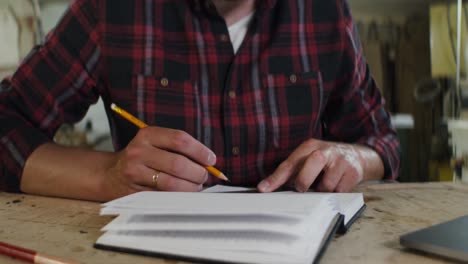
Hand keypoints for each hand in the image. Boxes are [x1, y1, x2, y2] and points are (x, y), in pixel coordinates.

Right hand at [102, 127, 215, 197]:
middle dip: (198, 172)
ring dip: (190, 187)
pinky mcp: (134, 191)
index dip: (200, 151)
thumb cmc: (143, 157)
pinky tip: (184, 194)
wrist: (111, 174)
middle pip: (178, 163)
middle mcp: (139, 151)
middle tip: (204, 176)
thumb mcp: (156, 143)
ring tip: (196, 186)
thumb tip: (208, 162)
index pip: (180, 140)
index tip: (211, 159)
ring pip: (172, 183)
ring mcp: (135, 172)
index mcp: (148, 135)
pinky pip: (163, 196)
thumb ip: (179, 148)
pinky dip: (179, 197)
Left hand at [257, 138, 382, 192]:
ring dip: (321, 190)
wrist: (356, 155)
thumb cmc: (325, 160)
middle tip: (302, 188)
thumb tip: (267, 187)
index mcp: (309, 146)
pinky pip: (339, 192)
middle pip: (309, 169)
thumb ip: (290, 171)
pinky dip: (334, 193)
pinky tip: (336, 184)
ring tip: (324, 183)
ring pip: (325, 186)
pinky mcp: (353, 173)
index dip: (276, 178)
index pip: (289, 163)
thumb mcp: (308, 158)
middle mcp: (325, 151)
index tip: (263, 189)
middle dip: (303, 182)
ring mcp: (340, 161)